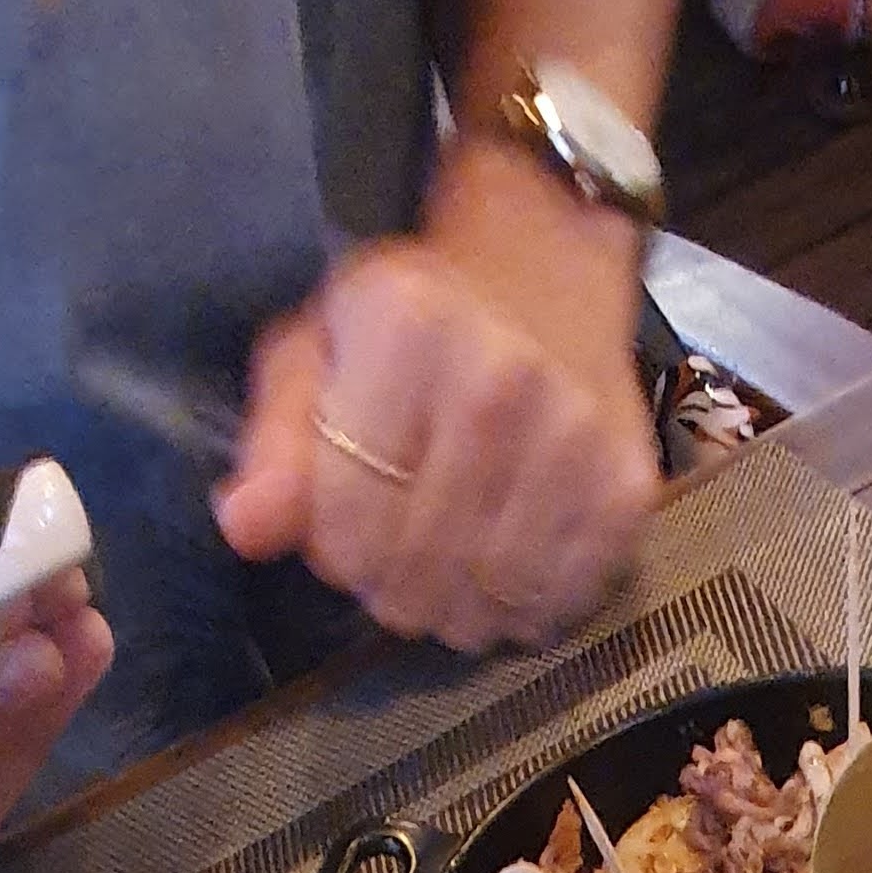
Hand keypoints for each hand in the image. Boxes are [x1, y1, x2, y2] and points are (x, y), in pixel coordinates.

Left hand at [214, 157, 659, 654]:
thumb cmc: (411, 315)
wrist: (546, 263)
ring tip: (447, 558)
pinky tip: (504, 563)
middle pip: (412, 574)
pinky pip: (553, 607)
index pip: (345, 524)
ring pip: (482, 604)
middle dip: (387, 584)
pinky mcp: (626, 489)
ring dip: (451, 607)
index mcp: (407, 332)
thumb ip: (275, 442)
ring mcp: (574, 440)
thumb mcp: (318, 349)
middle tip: (395, 547)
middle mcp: (500, 383)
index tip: (345, 522)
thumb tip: (245, 529)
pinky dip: (518, 609)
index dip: (333, 549)